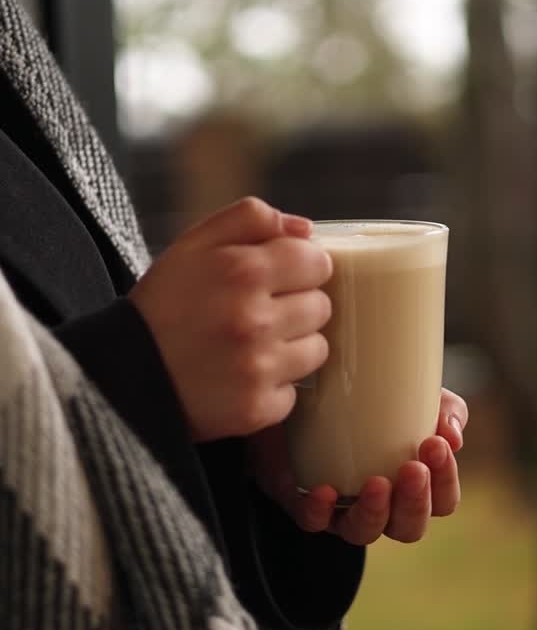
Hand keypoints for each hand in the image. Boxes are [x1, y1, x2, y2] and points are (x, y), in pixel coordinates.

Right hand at [130, 197, 332, 441]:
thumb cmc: (162, 305)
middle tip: (259, 313)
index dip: (300, 267)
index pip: (316, 262)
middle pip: (322, 306)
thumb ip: (250, 219)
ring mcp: (258, 368)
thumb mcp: (193, 245)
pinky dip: (272, 387)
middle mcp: (255, 319)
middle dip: (297, 306)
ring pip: (317, 350)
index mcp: (242, 270)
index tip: (280, 277)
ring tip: (251, 346)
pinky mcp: (256, 409)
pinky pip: (293, 393)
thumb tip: (306, 230)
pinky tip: (240, 377)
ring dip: (292, 347)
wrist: (121, 375)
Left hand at [249, 388, 468, 544]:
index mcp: (413, 484)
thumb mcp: (411, 394)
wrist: (307, 390)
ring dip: (375, 512)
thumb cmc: (370, 399)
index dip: (445, 481)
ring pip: (364, 533)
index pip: (442, 501)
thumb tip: (453, 435)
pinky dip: (320, 511)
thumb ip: (443, 408)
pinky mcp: (305, 503)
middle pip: (409, 527)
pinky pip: (313, 521)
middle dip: (415, 502)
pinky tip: (326, 491)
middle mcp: (382, 505)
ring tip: (377, 484)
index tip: (437, 445)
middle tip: (413, 468)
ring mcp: (342, 509)